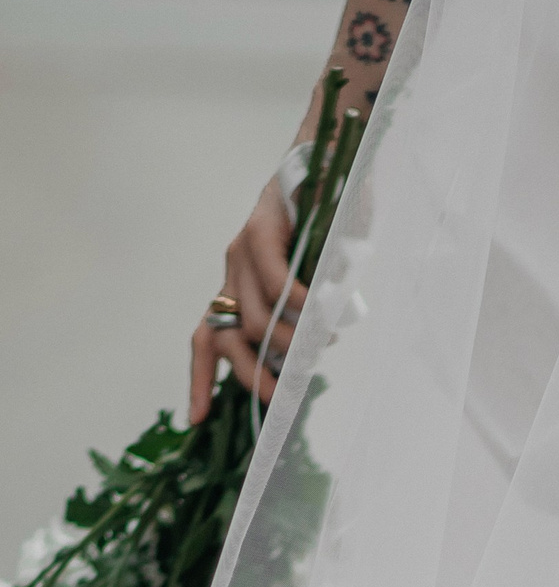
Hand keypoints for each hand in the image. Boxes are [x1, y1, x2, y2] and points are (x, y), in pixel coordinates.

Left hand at [188, 176, 307, 424]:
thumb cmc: (327, 230)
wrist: (330, 166)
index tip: (200, 420)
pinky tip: (318, 315)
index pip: (207, 340)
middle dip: (251, 376)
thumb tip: (301, 363)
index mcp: (238, 290)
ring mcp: (243, 252)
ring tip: (320, 345)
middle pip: (227, 339)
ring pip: (253, 318)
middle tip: (280, 398)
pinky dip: (297, 305)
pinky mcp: (262, 230)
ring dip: (289, 342)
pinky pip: (275, 282)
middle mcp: (233, 273)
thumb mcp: (311, 288)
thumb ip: (302, 322)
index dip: (200, 381)